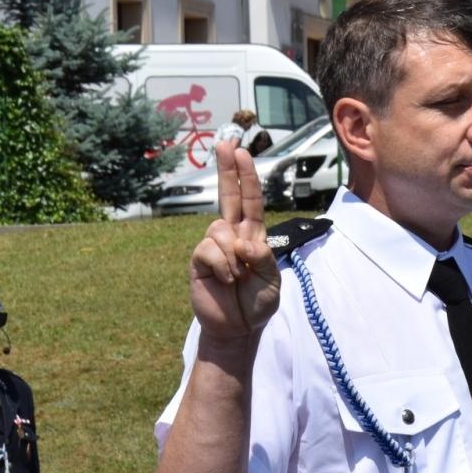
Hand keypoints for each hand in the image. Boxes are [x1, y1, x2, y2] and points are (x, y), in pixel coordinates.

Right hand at [190, 140, 279, 341]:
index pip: (250, 201)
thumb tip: (244, 241)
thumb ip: (263, 258)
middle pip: (228, 196)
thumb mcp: (272, 281)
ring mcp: (214, 246)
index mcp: (253, 236)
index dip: (246, 177)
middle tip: (226, 144)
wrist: (238, 328)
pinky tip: (226, 281)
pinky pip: (211, 250)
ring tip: (238, 277)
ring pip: (220, 229)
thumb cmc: (256, 303)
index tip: (241, 152)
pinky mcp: (200, 260)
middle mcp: (233, 235)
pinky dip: (224, 267)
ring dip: (234, 255)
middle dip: (228, 170)